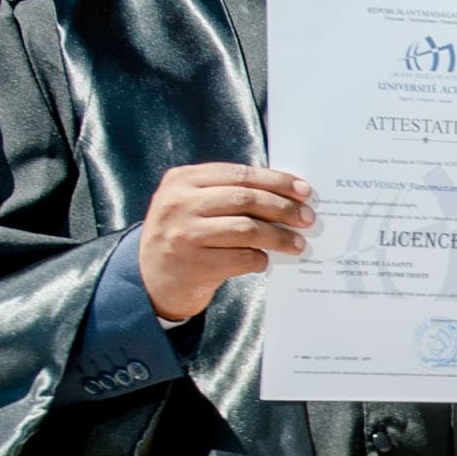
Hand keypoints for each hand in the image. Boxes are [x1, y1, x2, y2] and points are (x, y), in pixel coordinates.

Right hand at [134, 162, 314, 321]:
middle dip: (282, 208)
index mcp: (182, 180)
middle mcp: (180, 203)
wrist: (149, 281)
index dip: (276, 181)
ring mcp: (185, 234)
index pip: (240, 174)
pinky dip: (259, 259)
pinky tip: (265, 261)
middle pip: (246, 199)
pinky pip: (241, 258)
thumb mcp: (191, 205)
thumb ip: (226, 194)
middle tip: (306, 218)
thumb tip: (285, 195)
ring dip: (278, 237)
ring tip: (297, 243)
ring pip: (247, 229)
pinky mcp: (194, 264)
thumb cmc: (182, 237)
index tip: (303, 190)